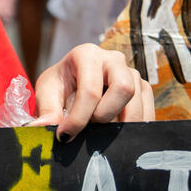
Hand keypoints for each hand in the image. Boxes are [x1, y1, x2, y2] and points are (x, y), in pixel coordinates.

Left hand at [32, 43, 153, 140]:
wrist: (73, 82)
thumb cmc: (60, 85)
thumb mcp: (47, 93)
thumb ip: (47, 110)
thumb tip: (41, 128)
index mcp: (86, 54)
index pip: (90, 90)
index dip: (78, 118)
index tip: (66, 136)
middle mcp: (113, 59)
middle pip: (124, 88)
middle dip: (106, 115)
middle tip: (90, 127)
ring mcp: (131, 72)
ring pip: (138, 100)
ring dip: (121, 123)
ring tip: (100, 131)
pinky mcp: (142, 88)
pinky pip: (148, 109)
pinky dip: (134, 126)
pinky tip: (116, 133)